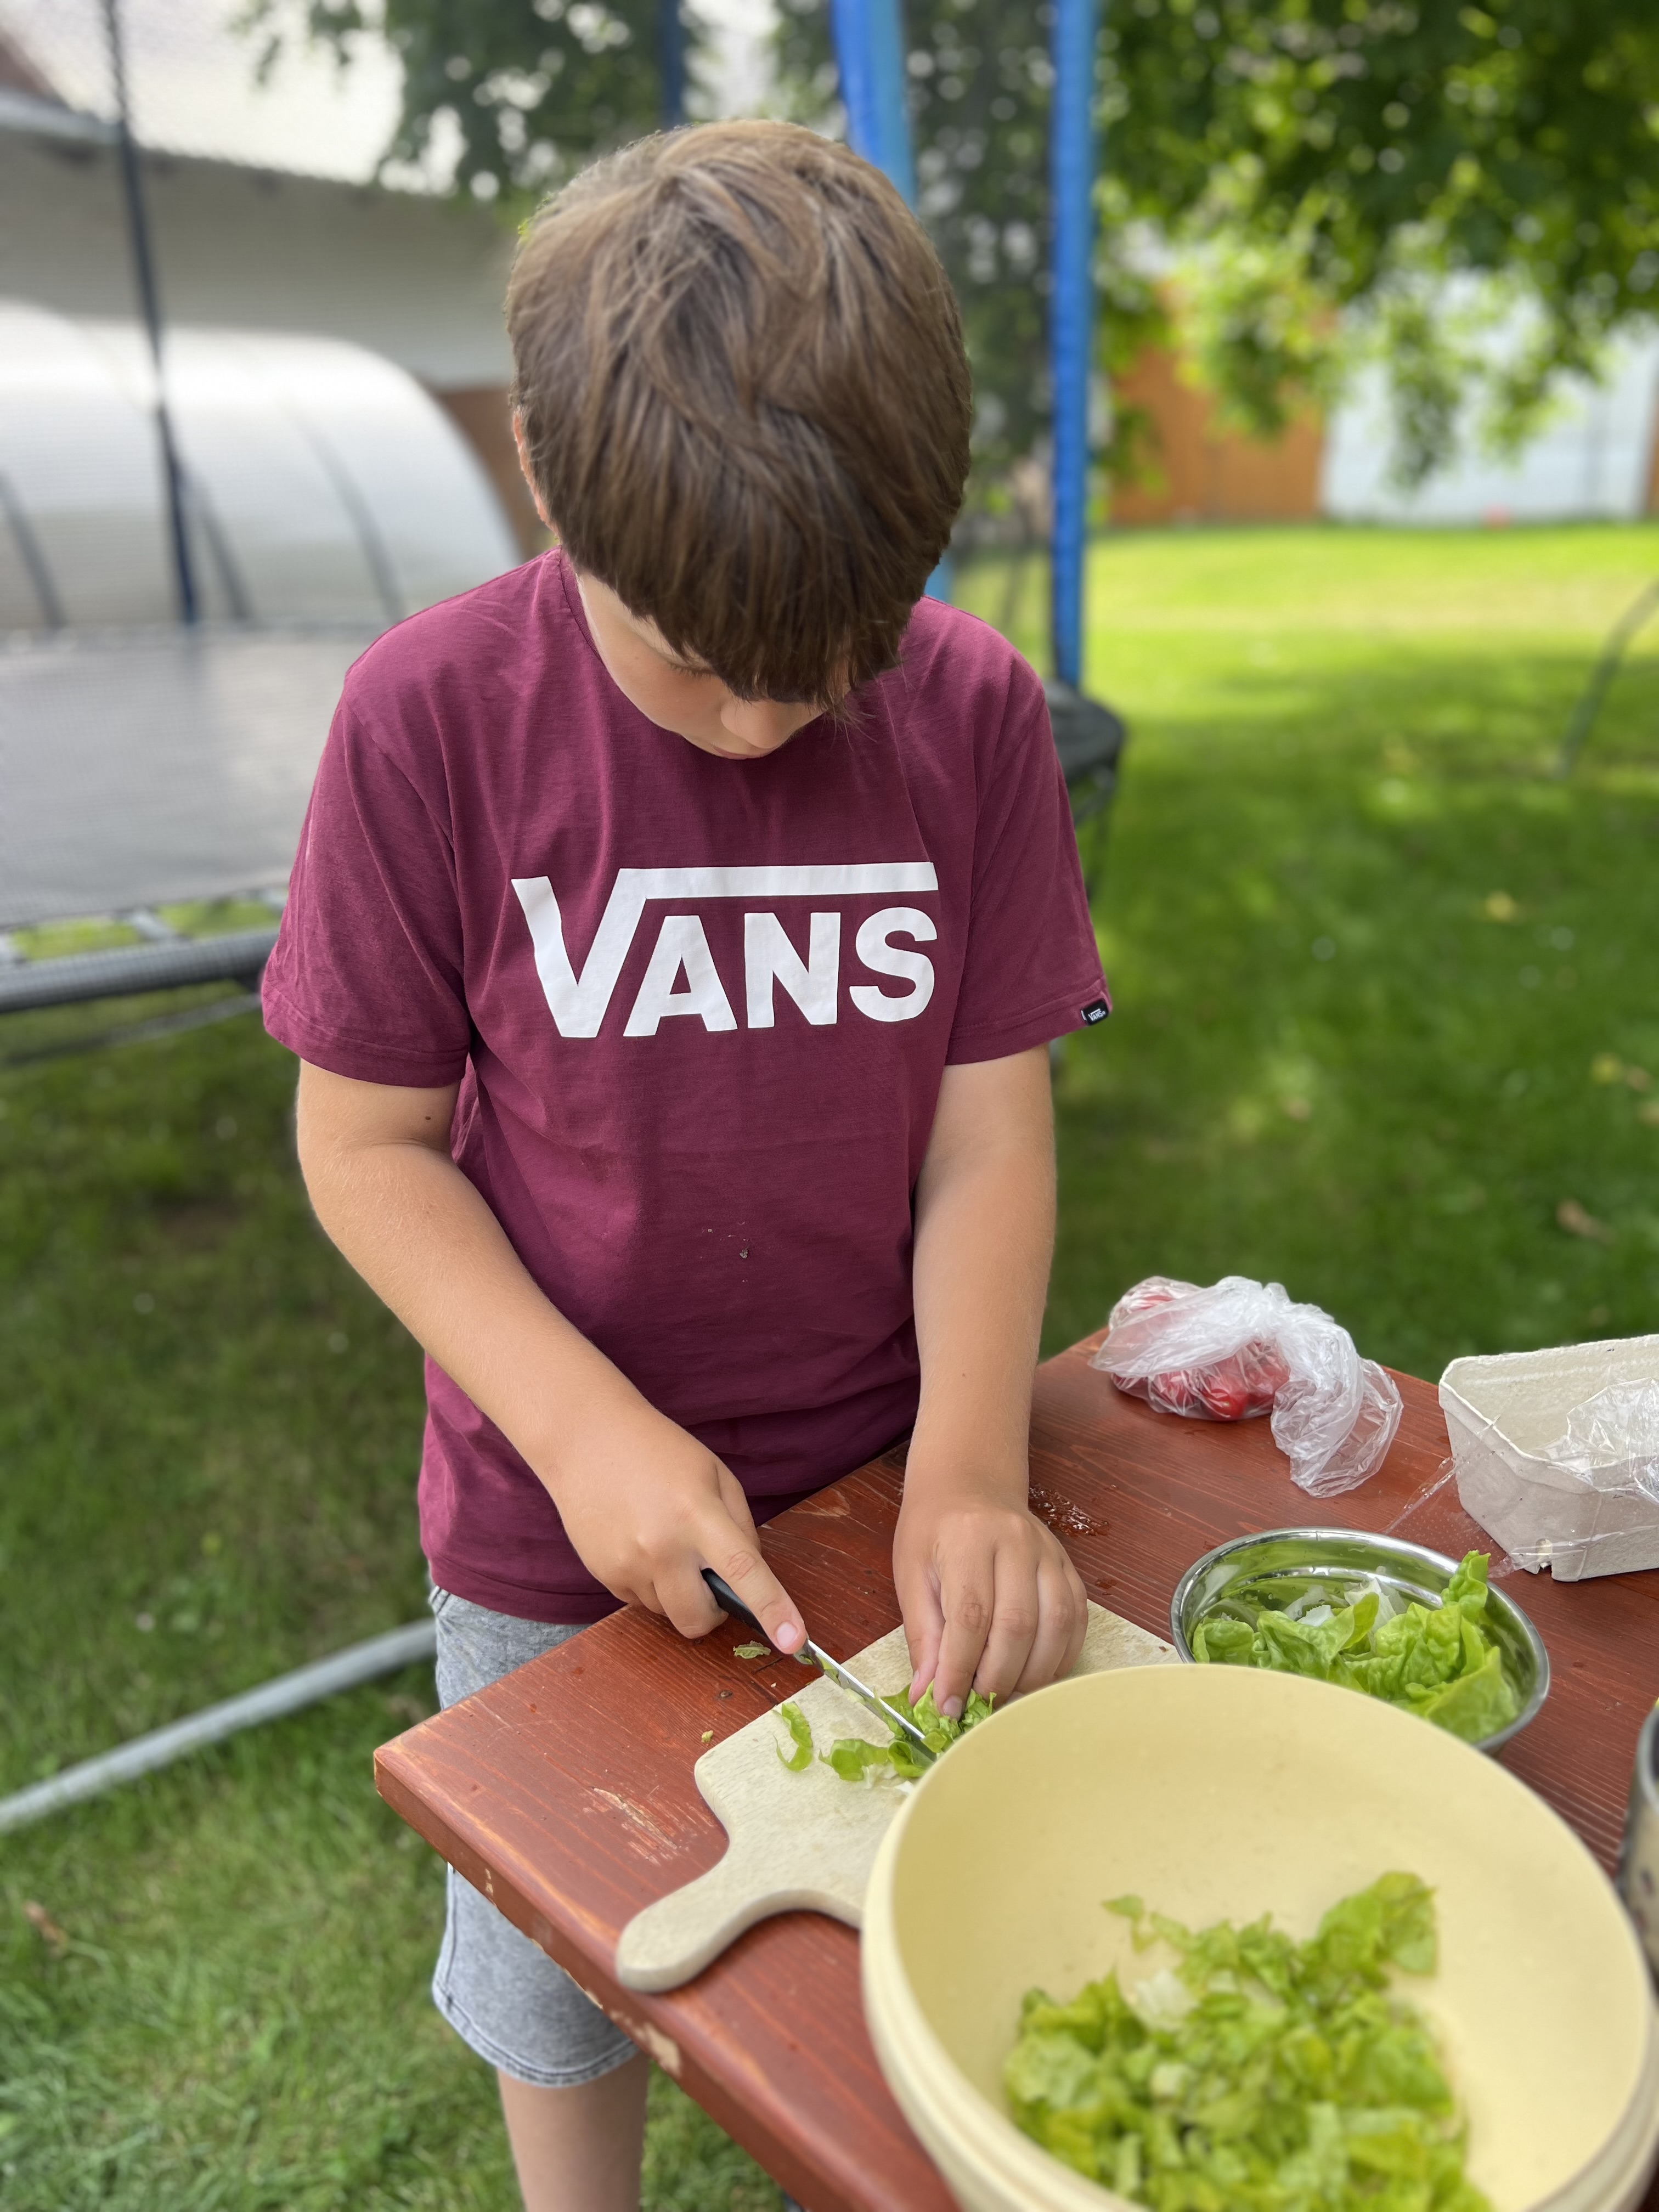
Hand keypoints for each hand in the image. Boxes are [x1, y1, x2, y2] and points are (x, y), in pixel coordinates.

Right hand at [547, 1399, 805, 1654]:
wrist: (584, 1437)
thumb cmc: (657, 1449)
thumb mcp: (714, 1474)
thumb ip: (740, 1526)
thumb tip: (750, 1577)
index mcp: (697, 1514)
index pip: (742, 1571)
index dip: (772, 1608)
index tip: (793, 1640)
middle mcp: (660, 1546)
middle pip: (698, 1618)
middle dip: (713, 1611)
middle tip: (710, 1576)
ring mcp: (626, 1565)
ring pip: (668, 1613)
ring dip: (678, 1592)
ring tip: (665, 1543)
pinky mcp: (603, 1574)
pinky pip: (640, 1602)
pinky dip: (650, 1584)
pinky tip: (640, 1542)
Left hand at [893, 1474, 1087, 1717]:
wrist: (970, 1484)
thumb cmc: (934, 1530)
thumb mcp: (911, 1574)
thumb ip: (922, 1634)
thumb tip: (926, 1695)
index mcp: (968, 1539)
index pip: (971, 1616)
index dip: (960, 1670)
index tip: (948, 1707)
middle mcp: (1016, 1542)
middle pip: (1018, 1626)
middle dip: (997, 1678)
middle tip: (976, 1704)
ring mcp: (1049, 1552)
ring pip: (1056, 1626)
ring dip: (1032, 1674)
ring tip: (1004, 1693)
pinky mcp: (1068, 1566)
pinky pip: (1077, 1620)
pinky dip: (1059, 1657)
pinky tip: (1035, 1674)